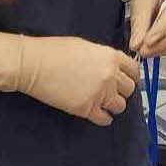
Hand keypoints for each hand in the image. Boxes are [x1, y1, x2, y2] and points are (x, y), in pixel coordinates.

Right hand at [0, 30, 139, 125]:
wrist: (31, 64)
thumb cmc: (52, 51)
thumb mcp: (85, 46)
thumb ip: (102, 57)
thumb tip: (110, 67)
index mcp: (110, 56)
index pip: (134, 70)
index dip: (130, 77)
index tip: (127, 81)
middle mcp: (110, 75)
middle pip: (129, 89)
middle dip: (121, 91)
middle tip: (112, 93)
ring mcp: (99, 93)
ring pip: (120, 106)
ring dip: (113, 106)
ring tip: (104, 104)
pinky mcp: (86, 108)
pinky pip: (104, 118)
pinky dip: (103, 118)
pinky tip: (98, 115)